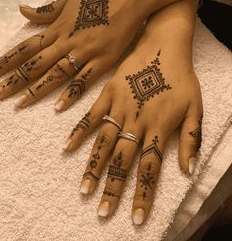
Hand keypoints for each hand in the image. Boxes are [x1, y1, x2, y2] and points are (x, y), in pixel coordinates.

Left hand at [0, 0, 146, 110]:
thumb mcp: (69, 0)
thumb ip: (46, 11)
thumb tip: (23, 11)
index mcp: (57, 29)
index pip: (26, 47)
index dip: (8, 61)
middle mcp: (66, 42)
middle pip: (36, 64)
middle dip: (15, 80)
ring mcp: (84, 52)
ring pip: (56, 74)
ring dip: (37, 89)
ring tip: (20, 104)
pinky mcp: (102, 60)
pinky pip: (84, 79)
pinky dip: (71, 93)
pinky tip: (59, 107)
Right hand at [64, 0, 202, 223]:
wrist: (164, 46)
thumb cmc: (182, 76)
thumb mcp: (195, 106)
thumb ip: (190, 139)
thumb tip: (186, 171)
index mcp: (159, 127)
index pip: (150, 169)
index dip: (142, 194)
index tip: (134, 217)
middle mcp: (137, 122)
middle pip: (124, 161)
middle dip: (114, 188)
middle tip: (102, 210)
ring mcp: (120, 107)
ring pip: (105, 143)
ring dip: (94, 168)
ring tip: (84, 189)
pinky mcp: (108, 94)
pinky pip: (91, 116)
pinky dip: (79, 132)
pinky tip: (68, 148)